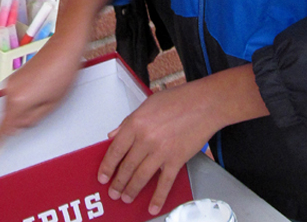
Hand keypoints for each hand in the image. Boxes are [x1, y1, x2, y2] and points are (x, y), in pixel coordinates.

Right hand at [0, 0, 116, 149]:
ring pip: (13, 105)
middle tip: (44, 107)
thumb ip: (32, 119)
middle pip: (9, 117)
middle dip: (23, 119)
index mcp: (18, 101)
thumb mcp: (52, 106)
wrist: (63, 49)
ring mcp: (10, 82)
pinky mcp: (14, 77)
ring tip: (47, 94)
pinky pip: (15, 96)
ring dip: (25, 107)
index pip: (4, 127)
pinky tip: (42, 90)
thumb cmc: (62, 75)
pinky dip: (25, 98)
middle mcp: (9, 91)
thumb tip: (20, 124)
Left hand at [96, 65, 266, 215]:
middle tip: (112, 192)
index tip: (102, 176)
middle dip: (118, 182)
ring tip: (125, 198)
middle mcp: (146, 139)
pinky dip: (158, 196)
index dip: (107, 166)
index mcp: (135, 123)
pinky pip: (165, 182)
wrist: (204, 104)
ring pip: (142, 176)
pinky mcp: (177, 159)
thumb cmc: (177, 100)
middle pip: (127, 166)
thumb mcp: (145, 106)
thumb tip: (114, 135)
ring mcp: (161, 151)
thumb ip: (128, 122)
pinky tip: (153, 205)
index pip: (115, 149)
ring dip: (132, 189)